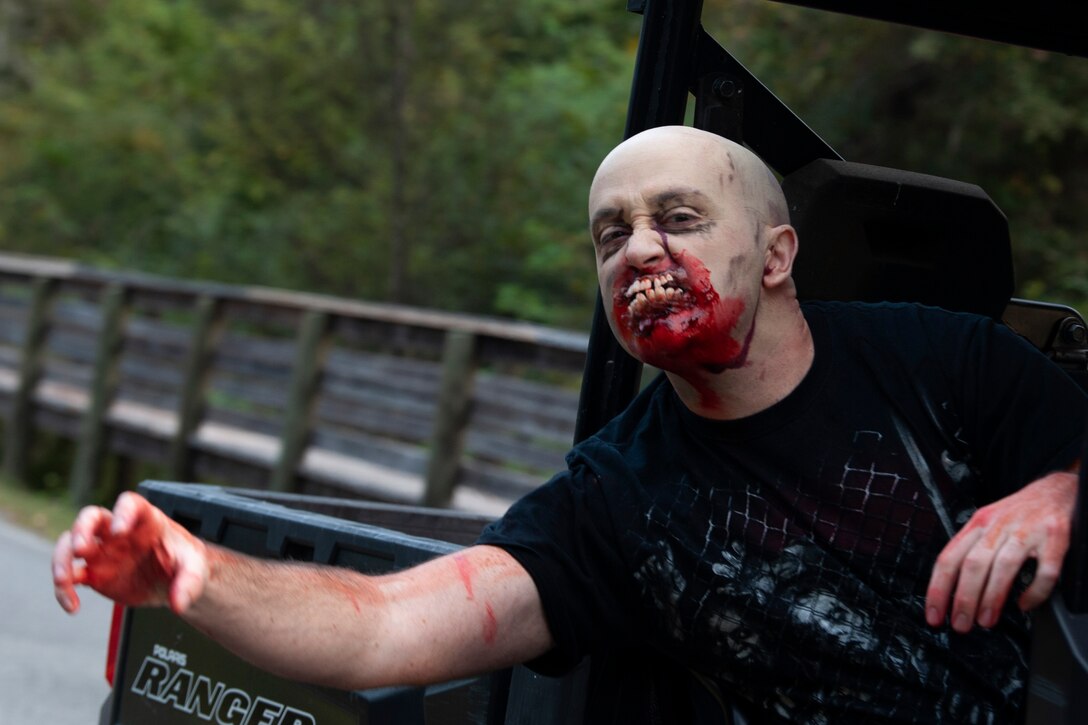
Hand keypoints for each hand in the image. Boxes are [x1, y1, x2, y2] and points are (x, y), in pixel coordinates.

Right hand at [53, 491, 208, 614]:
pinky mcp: (94, 574)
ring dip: (62, 559)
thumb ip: (189, 584)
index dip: (123, 512)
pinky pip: (70, 577)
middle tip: (80, 548)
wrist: (175, 582)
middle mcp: (119, 532)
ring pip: (70, 544)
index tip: (120, 530)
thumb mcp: (195, 570)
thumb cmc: (185, 564)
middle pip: (91, 517)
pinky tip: (72, 606)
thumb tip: (179, 604)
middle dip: (81, 529)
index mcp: (145, 521)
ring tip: (65, 579)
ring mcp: (103, 552)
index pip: (130, 504)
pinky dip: (64, 590)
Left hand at [925, 469, 1076, 632]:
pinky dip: (1034, 592)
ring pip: (1003, 567)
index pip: (948, 558)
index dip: (938, 589)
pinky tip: (1026, 604)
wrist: (1057, 489)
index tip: (934, 614)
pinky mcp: (1054, 539)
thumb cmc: (1019, 512)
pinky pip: (1044, 571)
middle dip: (963, 599)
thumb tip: (953, 588)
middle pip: (973, 565)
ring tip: (985, 621)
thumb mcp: (987, 523)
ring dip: (991, 598)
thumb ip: (972, 549)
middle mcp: (998, 526)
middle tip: (960, 625)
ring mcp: (1027, 531)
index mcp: (977, 524)